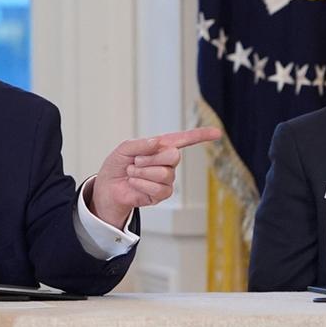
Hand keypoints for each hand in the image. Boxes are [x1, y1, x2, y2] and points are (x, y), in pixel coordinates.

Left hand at [88, 127, 220, 226]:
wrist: (108, 187)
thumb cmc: (117, 165)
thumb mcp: (124, 149)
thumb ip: (141, 144)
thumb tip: (158, 142)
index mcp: (161, 147)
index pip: (184, 139)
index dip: (201, 135)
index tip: (217, 133)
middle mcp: (167, 162)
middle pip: (173, 155)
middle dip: (150, 158)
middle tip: (136, 161)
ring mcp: (167, 178)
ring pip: (164, 173)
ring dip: (142, 172)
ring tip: (133, 172)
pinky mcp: (162, 193)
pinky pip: (158, 188)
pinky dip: (141, 184)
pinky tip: (134, 183)